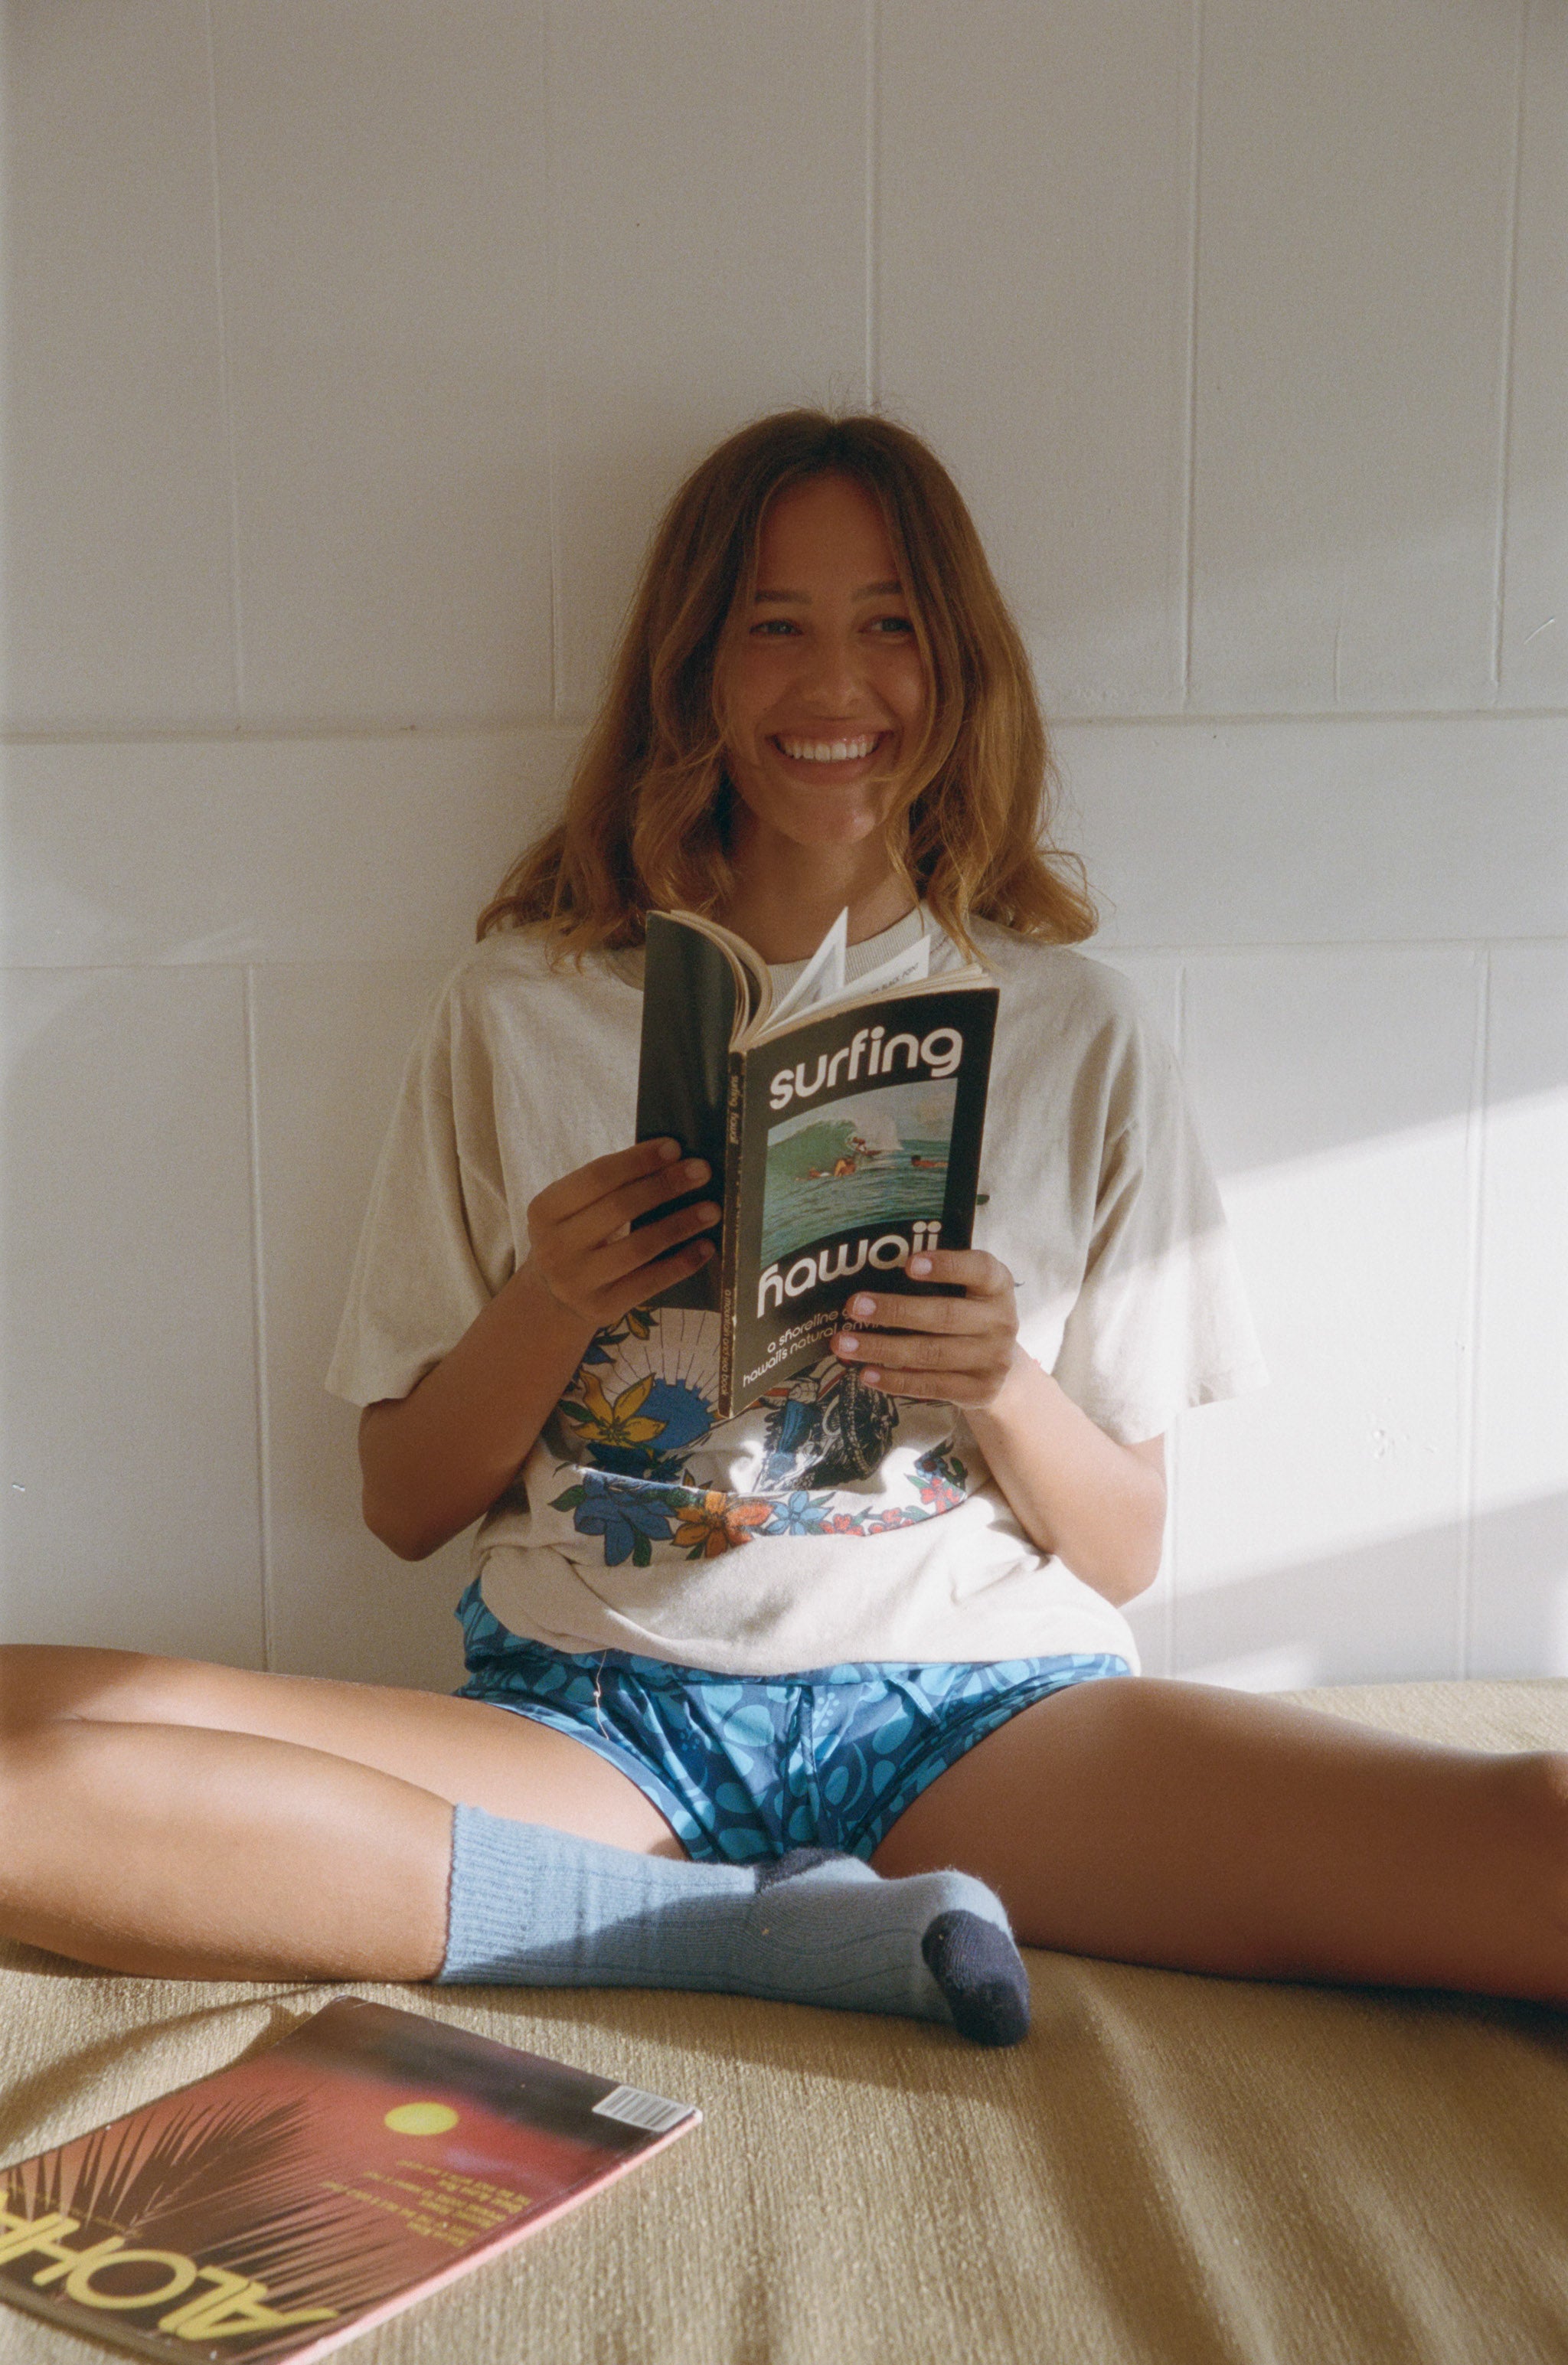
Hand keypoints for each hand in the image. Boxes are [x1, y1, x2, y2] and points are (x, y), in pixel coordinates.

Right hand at [524, 1138, 718, 1329]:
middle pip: (619, 1208)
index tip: (675, 1147)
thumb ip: (610, 1188)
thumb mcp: (575, 1211)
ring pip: (639, 1246)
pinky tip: (705, 1247)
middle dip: (665, 1185)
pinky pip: (651, 1282)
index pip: (597, 1177)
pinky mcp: (602, 1307)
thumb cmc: (577, 1239)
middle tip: (702, 1171)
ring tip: (711, 1209)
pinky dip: (682, 1263)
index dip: (638, 1160)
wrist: (554, 1300)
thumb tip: (673, 1162)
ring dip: (680, 1224)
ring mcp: (577, 1281)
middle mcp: (555, 1246)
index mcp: (545, 1210)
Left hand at [831, 1248, 1020, 1408]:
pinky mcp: (980, 1390)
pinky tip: (867, 1373)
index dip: (947, 1266)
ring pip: (931, 1353)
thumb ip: (937, 1280)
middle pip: (945, 1316)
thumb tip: (873, 1274)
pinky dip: (895, 1381)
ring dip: (883, 1348)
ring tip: (845, 1344)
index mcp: (998, 1286)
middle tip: (854, 1307)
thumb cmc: (968, 1314)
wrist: (1001, 1366)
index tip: (909, 1264)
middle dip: (895, 1311)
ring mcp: (994, 1359)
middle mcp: (1002, 1321)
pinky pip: (931, 1386)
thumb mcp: (966, 1290)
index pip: (979, 1269)